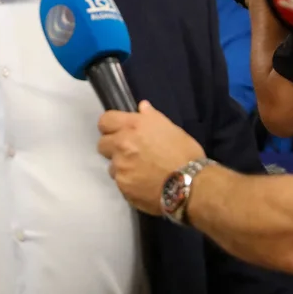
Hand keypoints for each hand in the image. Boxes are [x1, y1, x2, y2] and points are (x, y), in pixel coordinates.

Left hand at [97, 101, 205, 215]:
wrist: (190, 185)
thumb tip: (142, 107)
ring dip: (122, 167)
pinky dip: (129, 182)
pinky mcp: (122, 186)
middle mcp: (121, 144)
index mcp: (133, 126)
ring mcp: (120, 167)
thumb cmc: (184, 153)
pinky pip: (120, 182)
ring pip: (112, 165)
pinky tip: (144, 184)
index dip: (110, 126)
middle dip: (113, 147)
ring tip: (140, 171)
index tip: (119, 131)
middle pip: (102, 144)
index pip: (104, 121)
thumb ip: (152, 117)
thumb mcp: (172, 129)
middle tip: (129, 152)